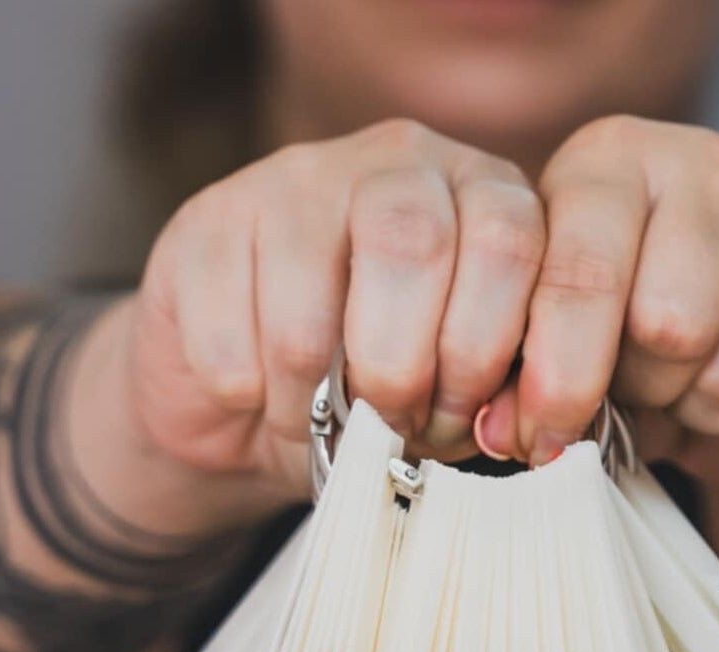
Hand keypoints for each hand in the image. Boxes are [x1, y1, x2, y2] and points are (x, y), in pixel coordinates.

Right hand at [74, 119, 546, 528]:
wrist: (248, 396)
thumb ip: (495, 396)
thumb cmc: (378, 391)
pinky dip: (245, 395)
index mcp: (483, 192)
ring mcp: (296, 177)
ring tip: (313, 419)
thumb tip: (510, 424)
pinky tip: (252, 390)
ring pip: (309, 315)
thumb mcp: (457, 394)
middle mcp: (398, 160)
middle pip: (414, 247)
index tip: (459, 420)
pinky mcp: (209, 219)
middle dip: (403, 371)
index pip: (509, 242)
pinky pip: (229, 340)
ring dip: (311, 403)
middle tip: (388, 424)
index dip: (484, 352)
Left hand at [473, 116, 718, 488]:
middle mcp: (708, 160)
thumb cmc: (632, 344)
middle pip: (670, 324)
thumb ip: (527, 380)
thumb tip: (503, 431)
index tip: (544, 438)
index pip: (582, 273)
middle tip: (648, 385)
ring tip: (698, 385)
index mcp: (610, 161)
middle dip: (649, 388)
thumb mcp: (564, 346)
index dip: (561, 375)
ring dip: (709, 407)